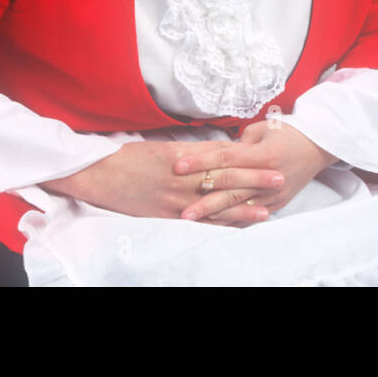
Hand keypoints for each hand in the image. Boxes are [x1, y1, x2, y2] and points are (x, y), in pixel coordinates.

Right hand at [38, 140, 285, 223]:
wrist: (97, 175)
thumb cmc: (128, 158)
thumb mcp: (161, 147)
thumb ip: (189, 152)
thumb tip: (216, 152)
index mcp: (181, 156)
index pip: (220, 157)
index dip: (247, 159)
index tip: (268, 156)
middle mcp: (181, 178)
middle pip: (225, 179)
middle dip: (254, 180)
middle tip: (280, 178)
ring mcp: (174, 200)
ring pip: (215, 205)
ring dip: (243, 208)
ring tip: (267, 210)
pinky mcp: (165, 217)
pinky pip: (197, 223)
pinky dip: (218, 225)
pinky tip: (234, 228)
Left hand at [173, 121, 338, 224]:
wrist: (318, 148)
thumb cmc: (289, 133)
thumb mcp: (263, 129)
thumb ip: (238, 144)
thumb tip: (215, 154)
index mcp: (264, 155)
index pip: (226, 159)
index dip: (201, 162)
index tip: (178, 166)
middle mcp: (268, 177)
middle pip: (230, 188)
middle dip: (203, 198)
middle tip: (180, 207)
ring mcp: (273, 194)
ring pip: (238, 206)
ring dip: (213, 214)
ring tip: (191, 219)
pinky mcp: (276, 204)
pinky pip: (250, 214)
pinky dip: (231, 219)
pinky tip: (212, 225)